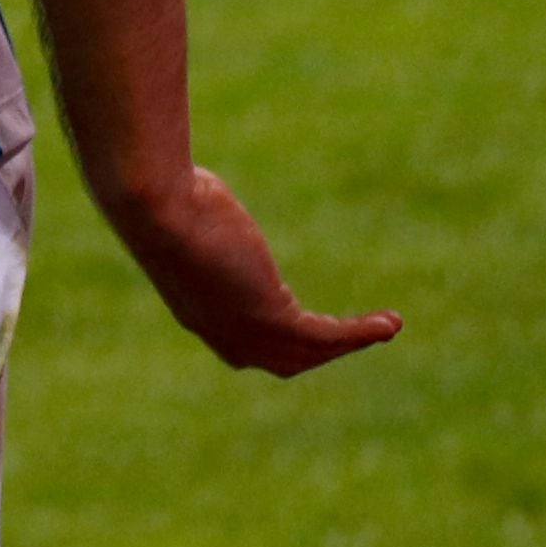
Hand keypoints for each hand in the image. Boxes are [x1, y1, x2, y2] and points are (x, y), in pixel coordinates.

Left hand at [107, 162, 403, 376]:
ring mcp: (247, 333)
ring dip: (353, 342)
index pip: (249, 344)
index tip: (306, 319)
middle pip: (285, 360)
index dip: (280, 342)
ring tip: (388, 326)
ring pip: (312, 352)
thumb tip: (195, 186)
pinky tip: (389, 322)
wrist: (157, 207)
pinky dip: (363, 333)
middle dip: (323, 351)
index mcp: (200, 315)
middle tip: (356, 334)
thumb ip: (199, 215)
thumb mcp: (184, 211)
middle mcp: (223, 335)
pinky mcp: (272, 318)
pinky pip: (328, 337)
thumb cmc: (163, 195)